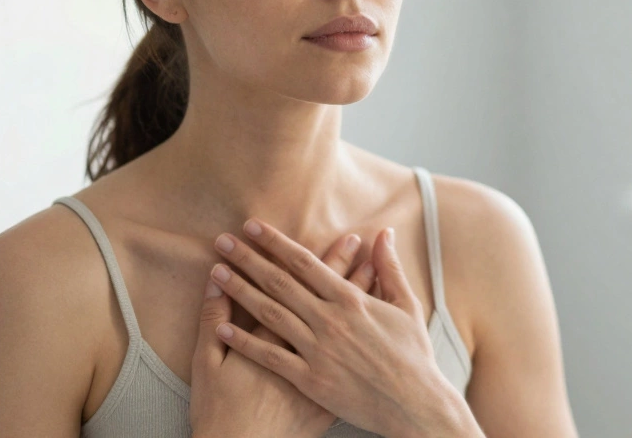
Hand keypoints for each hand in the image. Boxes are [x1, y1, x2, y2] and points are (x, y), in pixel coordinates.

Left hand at [210, 220, 483, 437]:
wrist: (414, 405)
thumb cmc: (413, 355)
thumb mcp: (407, 306)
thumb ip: (389, 268)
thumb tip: (384, 233)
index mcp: (351, 300)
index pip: (305, 262)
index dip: (275, 242)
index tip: (252, 226)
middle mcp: (330, 321)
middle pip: (279, 282)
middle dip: (248, 259)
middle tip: (223, 241)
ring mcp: (318, 350)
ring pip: (270, 314)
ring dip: (240, 290)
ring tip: (217, 272)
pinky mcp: (310, 380)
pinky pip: (271, 357)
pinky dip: (245, 342)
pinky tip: (222, 328)